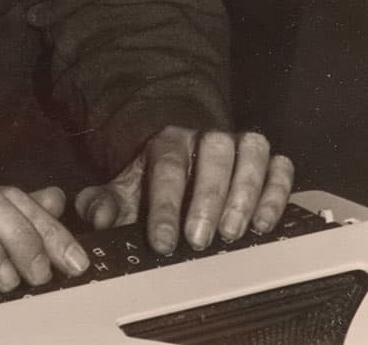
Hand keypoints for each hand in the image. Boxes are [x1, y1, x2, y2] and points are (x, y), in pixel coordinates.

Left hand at [75, 125, 293, 256]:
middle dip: (207, 198)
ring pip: (251, 151)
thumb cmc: (152, 184)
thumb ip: (104, 204)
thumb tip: (98, 217)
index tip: (162, 241)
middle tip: (199, 240)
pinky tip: (265, 223)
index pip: (168, 166)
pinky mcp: (266, 161)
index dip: (165, 205)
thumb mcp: (125, 193)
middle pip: (213, 153)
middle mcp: (205, 137)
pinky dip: (276, 191)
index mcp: (167, 141)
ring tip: (233, 233)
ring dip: (246, 193)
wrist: (180, 160)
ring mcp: (239, 145)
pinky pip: (280, 165)